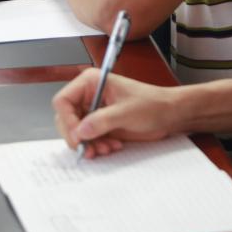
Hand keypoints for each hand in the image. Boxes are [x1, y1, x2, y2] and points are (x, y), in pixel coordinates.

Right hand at [53, 69, 176, 158]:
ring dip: (88, 144)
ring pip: (76, 131)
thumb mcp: (126, 112)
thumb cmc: (152, 104)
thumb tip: (80, 132)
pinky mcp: (100, 125)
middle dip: (77, 136)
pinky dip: (95, 146)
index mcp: (91, 82)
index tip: (78, 137)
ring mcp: (93, 111)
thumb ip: (101, 121)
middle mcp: (88, 95)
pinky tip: (111, 147)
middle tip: (89, 149)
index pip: (63, 101)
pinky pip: (88, 138)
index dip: (67, 120)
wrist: (168, 115)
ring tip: (105, 149)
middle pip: (66, 118)